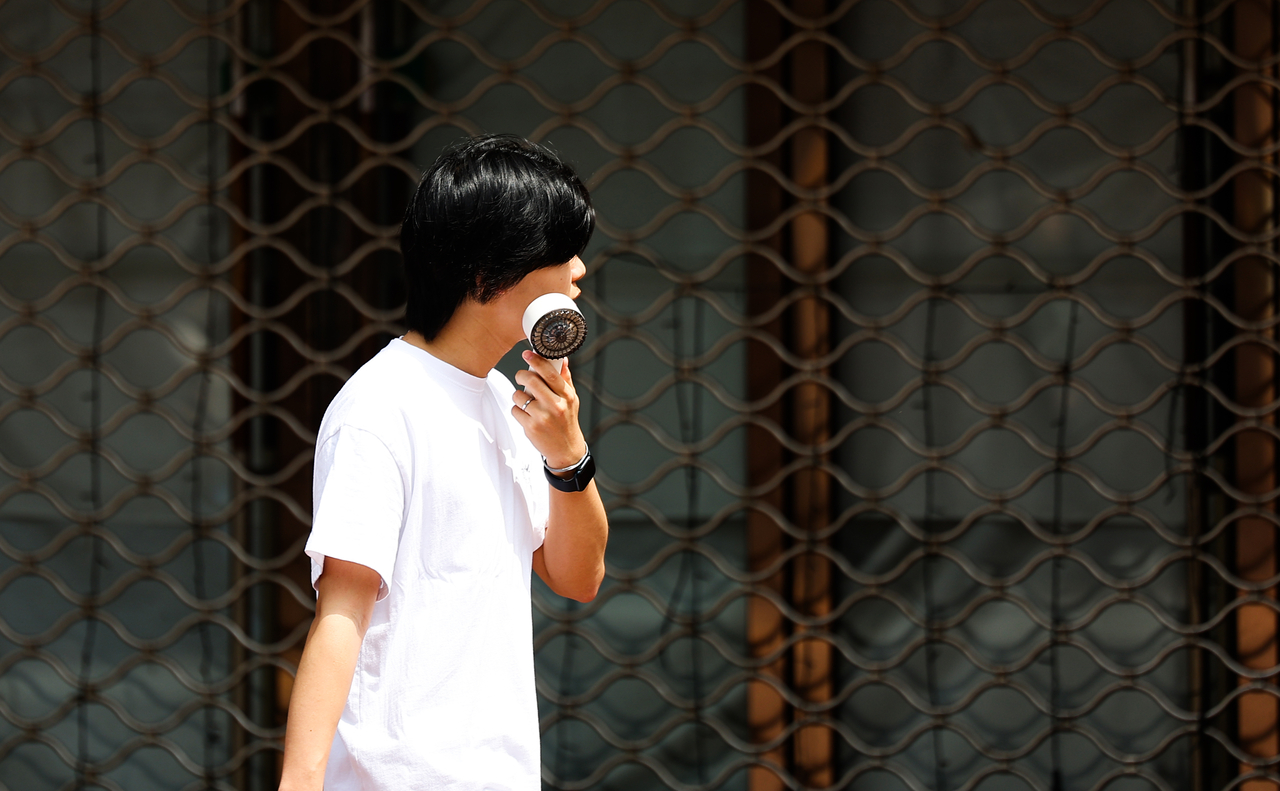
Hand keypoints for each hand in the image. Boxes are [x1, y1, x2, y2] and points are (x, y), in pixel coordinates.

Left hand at [511, 350, 586, 468]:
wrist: (566, 449)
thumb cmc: (567, 421)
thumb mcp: (571, 400)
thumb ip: (565, 379)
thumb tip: (562, 360)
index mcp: (566, 396)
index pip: (550, 373)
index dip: (537, 361)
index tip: (527, 354)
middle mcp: (556, 406)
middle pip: (531, 380)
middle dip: (522, 375)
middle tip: (522, 376)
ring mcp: (542, 417)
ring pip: (519, 395)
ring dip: (519, 396)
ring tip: (527, 402)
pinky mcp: (531, 427)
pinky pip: (515, 410)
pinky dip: (517, 410)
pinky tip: (527, 414)